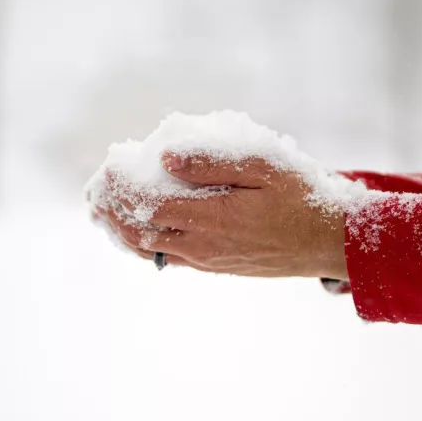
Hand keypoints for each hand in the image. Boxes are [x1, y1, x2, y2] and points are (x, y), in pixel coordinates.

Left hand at [96, 152, 348, 279]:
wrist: (328, 242)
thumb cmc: (300, 196)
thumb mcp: (263, 166)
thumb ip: (212, 161)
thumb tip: (165, 155)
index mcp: (210, 217)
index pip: (147, 203)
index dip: (121, 186)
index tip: (107, 166)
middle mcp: (201, 244)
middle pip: (139, 230)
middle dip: (111, 209)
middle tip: (92, 190)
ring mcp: (206, 259)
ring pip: (148, 249)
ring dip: (121, 229)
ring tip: (101, 211)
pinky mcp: (214, 266)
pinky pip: (166, 257)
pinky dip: (142, 244)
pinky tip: (134, 232)